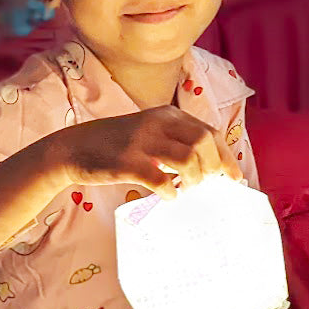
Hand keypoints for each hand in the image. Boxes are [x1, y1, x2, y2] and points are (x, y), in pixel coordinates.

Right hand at [55, 106, 241, 198]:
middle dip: (213, 166)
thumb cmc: (116, 145)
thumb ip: (176, 140)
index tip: (235, 177)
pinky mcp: (127, 162)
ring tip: (186, 187)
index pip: (209, 132)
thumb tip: (210, 165)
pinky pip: (161, 178)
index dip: (226, 157)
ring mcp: (142, 141)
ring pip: (189, 158)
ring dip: (194, 178)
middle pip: (204, 142)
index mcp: (167, 114)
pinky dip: (171, 190)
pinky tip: (168, 194)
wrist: (73, 148)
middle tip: (205, 183)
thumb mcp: (150, 131)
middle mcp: (158, 123)